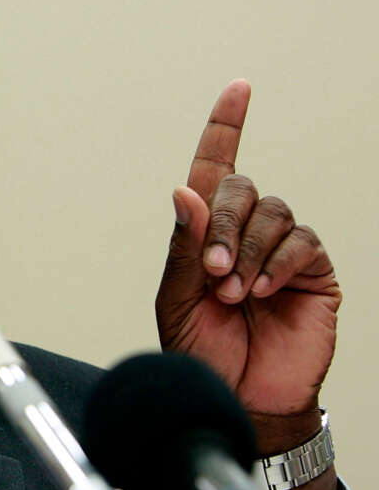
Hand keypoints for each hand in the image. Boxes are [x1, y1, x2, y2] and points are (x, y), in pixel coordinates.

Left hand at [155, 80, 340, 471]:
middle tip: (213, 273)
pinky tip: (262, 293)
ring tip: (234, 294)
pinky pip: (302, 240)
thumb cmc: (203, 355)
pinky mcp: (313, 270)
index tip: (239, 89)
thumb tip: (185, 191)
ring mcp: (281, 250)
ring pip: (273, 211)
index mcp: (205, 235)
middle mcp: (244, 234)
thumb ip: (182, 248)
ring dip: (248, 250)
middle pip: (241, 188)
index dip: (226, 128)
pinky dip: (277, 261)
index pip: (216, 170)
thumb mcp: (176, 303)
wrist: (240, 400)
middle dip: (222, 226)